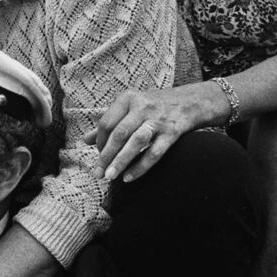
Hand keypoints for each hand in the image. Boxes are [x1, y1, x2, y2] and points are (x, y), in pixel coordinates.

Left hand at [86, 86, 206, 182]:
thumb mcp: (131, 107)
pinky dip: (141, 167)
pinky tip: (129, 178)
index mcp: (128, 98)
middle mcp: (142, 107)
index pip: (106, 122)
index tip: (99, 156)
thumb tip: (85, 140)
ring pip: (135, 143)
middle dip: (106, 156)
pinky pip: (154, 152)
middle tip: (98, 173)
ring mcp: (158, 119)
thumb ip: (109, 122)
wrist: (191, 101)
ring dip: (120, 161)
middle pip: (118, 133)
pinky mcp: (172, 132)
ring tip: (110, 177)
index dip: (100, 142)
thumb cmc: (154, 106)